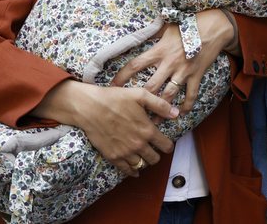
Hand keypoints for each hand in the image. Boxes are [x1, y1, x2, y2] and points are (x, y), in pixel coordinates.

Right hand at [33, 80, 177, 176]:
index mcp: (147, 130)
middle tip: (152, 148)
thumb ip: (160, 105)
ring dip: (144, 161)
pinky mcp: (113, 157)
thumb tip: (176, 113)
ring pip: (142, 165)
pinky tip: (133, 168)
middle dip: (156, 154)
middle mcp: (138, 144)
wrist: (90, 107)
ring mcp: (125, 152)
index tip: (165, 143)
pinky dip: (132, 171)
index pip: (166, 146)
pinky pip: (127, 170)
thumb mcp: (140, 95)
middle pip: (155, 159)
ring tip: (142, 154)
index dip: (168, 145)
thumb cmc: (115, 98)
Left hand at [112, 10, 234, 114]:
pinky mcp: (196, 76)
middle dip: (140, 101)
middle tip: (132, 112)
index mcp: (158, 51)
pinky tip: (181, 113)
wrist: (213, 28)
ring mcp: (183, 72)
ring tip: (154, 122)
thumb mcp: (166, 27)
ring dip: (161, 110)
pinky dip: (186, 106)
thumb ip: (152, 34)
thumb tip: (138, 34)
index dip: (121, 77)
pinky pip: (190, 95)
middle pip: (150, 87)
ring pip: (169, 96)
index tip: (113, 86)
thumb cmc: (188, 24)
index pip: (134, 66)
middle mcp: (169, 63)